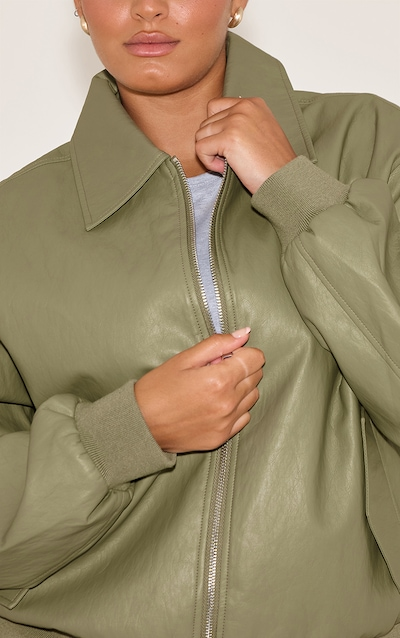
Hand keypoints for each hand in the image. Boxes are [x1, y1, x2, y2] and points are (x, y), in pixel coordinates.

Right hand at [134, 328, 264, 452]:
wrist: (140, 425)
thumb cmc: (158, 388)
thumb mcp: (184, 359)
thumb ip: (217, 344)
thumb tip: (244, 333)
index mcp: (219, 380)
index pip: (256, 359)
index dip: (243, 352)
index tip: (226, 355)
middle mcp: (228, 403)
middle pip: (256, 376)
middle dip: (241, 368)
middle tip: (216, 369)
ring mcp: (226, 422)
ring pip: (252, 396)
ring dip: (240, 387)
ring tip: (214, 387)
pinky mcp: (222, 437)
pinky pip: (244, 417)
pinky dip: (236, 407)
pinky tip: (215, 404)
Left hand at [195, 97, 296, 193]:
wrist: (284, 180)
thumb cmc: (273, 164)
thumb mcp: (260, 132)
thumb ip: (240, 123)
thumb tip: (212, 127)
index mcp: (252, 103)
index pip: (214, 107)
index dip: (216, 130)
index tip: (231, 146)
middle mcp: (244, 107)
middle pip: (205, 123)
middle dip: (213, 144)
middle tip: (232, 159)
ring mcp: (236, 121)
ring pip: (200, 135)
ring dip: (210, 154)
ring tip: (230, 164)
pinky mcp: (228, 138)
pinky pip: (200, 149)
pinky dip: (208, 163)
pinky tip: (225, 169)